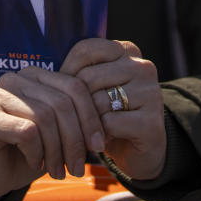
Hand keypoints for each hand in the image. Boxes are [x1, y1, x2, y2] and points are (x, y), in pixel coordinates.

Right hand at [0, 68, 105, 198]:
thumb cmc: (29, 151)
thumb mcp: (59, 133)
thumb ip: (77, 120)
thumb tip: (107, 126)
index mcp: (35, 76)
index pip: (74, 86)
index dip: (91, 117)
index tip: (98, 146)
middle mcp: (14, 79)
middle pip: (61, 102)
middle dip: (75, 139)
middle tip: (78, 168)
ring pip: (45, 117)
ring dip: (57, 150)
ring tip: (58, 171)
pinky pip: (26, 132)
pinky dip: (37, 152)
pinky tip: (35, 163)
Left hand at [61, 38, 165, 180]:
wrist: (139, 151)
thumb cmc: (108, 115)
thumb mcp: (94, 88)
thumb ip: (78, 73)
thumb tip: (49, 72)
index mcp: (127, 51)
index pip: (85, 50)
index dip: (67, 72)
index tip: (63, 92)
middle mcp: (143, 67)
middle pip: (88, 77)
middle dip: (73, 101)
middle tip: (71, 118)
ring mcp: (151, 92)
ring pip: (98, 100)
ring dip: (85, 120)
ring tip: (86, 129)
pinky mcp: (151, 120)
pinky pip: (109, 123)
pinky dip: (98, 135)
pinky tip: (100, 140)